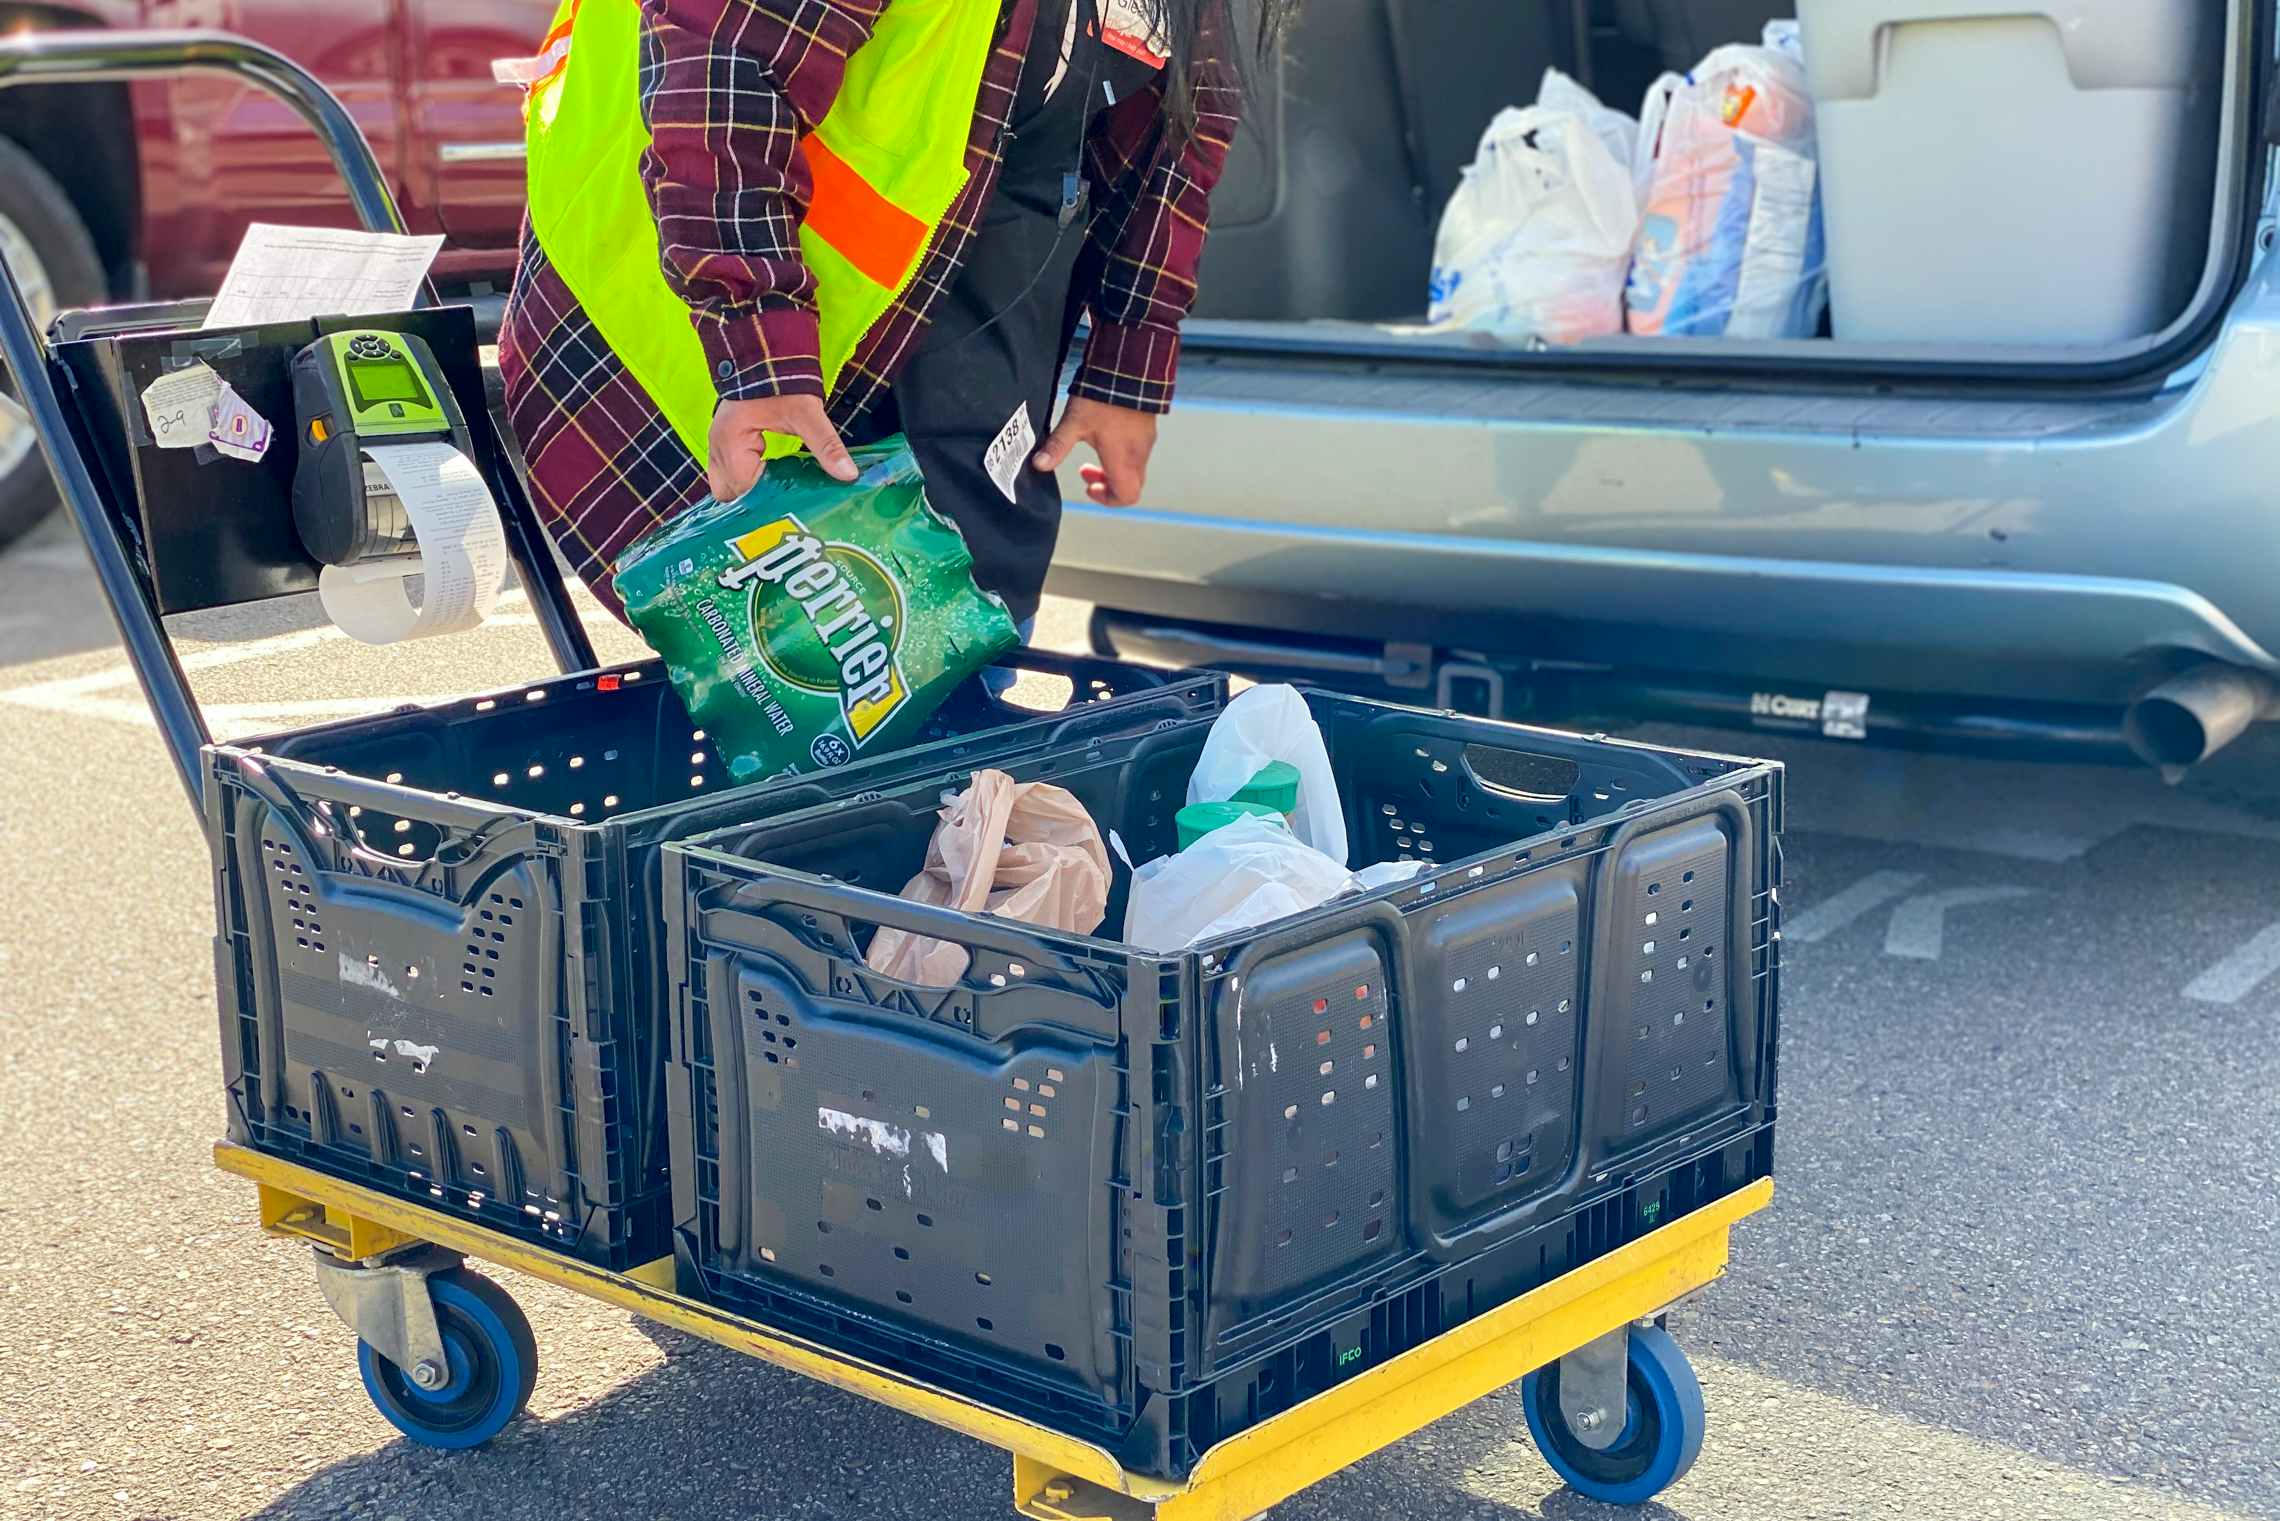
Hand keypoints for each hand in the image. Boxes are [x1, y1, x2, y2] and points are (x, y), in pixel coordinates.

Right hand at [707, 394, 856, 500]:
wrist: (767, 353)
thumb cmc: (782, 381)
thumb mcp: (807, 414)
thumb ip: (826, 446)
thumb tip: (848, 474)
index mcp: (731, 442)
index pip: (745, 490)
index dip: (769, 500)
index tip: (794, 502)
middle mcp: (716, 447)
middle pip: (730, 495)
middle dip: (756, 502)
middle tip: (787, 500)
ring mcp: (716, 446)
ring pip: (726, 488)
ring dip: (750, 493)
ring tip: (778, 493)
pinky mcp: (724, 443)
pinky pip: (728, 474)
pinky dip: (746, 481)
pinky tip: (770, 481)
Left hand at [1031, 396, 1157, 506]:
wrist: (1130, 368)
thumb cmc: (1103, 397)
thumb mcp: (1074, 422)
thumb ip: (1057, 445)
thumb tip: (1039, 465)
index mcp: (1122, 460)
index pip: (1126, 496)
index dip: (1107, 500)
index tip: (1089, 489)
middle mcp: (1138, 455)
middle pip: (1130, 486)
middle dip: (1107, 486)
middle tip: (1086, 473)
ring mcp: (1146, 442)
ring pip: (1134, 471)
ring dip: (1114, 471)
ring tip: (1093, 455)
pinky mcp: (1147, 430)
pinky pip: (1138, 455)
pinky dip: (1122, 458)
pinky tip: (1106, 439)